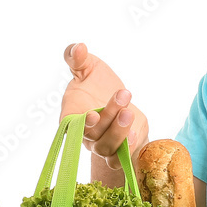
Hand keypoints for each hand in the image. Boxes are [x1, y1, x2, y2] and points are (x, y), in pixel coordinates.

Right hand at [61, 42, 149, 171]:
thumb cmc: (98, 84)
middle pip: (94, 133)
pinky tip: (135, 135)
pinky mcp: (119, 152)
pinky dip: (126, 150)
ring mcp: (101, 145)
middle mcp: (85, 134)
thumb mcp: (89, 67)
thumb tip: (78, 47)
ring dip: (119, 131)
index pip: (71, 125)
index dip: (80, 123)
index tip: (92, 114)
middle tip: (123, 94)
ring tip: (129, 112)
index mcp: (72, 114)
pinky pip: (119, 159)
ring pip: (107, 147)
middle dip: (109, 115)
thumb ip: (78, 59)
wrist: (121, 102)